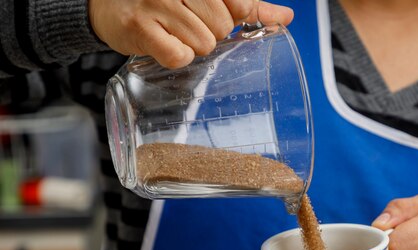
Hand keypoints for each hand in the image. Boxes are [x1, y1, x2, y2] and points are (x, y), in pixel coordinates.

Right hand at [89, 0, 293, 68]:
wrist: (111, 5)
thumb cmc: (165, 2)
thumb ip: (247, 5)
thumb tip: (285, 17)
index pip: (241, 4)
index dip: (233, 17)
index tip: (214, 15)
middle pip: (223, 26)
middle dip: (211, 33)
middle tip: (187, 24)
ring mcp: (157, 2)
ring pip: (204, 43)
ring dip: (192, 46)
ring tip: (173, 33)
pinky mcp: (140, 26)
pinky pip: (179, 56)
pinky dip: (175, 57)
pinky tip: (163, 44)